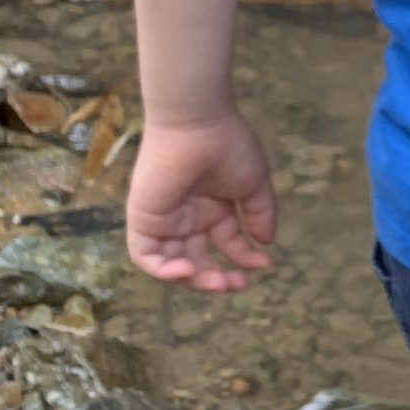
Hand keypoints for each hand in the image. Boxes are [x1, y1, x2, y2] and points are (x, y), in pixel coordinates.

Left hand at [126, 114, 276, 290]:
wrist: (198, 125)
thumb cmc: (228, 147)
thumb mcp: (254, 184)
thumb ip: (261, 214)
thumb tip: (266, 243)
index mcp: (213, 208)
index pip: (226, 243)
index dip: (244, 258)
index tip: (263, 265)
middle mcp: (187, 217)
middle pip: (198, 259)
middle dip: (218, 276)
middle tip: (237, 285)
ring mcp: (164, 220)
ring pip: (173, 263)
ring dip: (194, 279)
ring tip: (217, 282)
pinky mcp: (144, 219)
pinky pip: (146, 255)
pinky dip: (162, 270)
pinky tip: (186, 272)